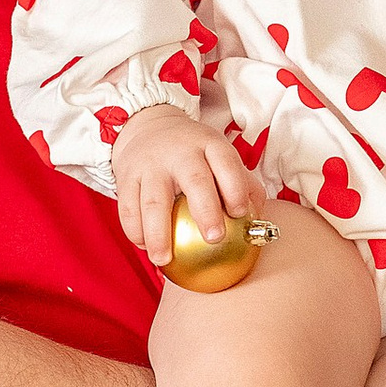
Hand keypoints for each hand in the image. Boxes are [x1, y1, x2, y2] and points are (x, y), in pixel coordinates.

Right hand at [111, 104, 263, 264]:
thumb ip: (243, 184)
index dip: (236, 187)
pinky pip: (128, 207)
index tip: (240, 213)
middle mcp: (180, 152)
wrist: (149, 127)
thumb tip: (259, 222)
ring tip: (164, 259)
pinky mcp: (127, 176)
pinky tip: (145, 247)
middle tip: (214, 238)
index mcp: (209, 144)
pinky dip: (135, 231)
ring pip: (154, 200)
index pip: (226, 163)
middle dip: (206, 210)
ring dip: (158, 233)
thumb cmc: (195, 153)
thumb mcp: (219, 155)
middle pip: (195, 180)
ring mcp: (151, 164)